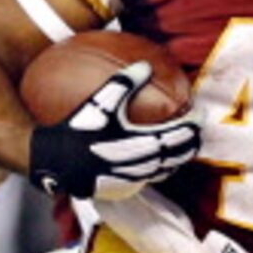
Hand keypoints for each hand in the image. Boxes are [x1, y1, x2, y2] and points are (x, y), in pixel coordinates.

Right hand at [27, 61, 198, 201]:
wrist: (54, 161)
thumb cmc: (75, 128)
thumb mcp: (99, 101)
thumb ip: (123, 82)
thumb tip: (145, 65)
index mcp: (142, 143)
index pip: (179, 136)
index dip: (193, 126)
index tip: (198, 114)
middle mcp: (142, 165)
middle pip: (178, 156)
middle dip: (191, 143)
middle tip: (195, 129)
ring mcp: (133, 179)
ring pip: (165, 170)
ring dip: (176, 157)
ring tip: (180, 145)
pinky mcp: (121, 187)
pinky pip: (148, 178)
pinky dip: (158, 168)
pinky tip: (154, 159)